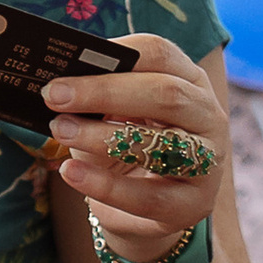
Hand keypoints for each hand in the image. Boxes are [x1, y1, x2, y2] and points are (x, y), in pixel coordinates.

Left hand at [46, 36, 229, 260]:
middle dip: (105, 92)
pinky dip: (105, 185)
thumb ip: (94, 97)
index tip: (67, 63)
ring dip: (102, 137)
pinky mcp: (194, 205)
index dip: (115, 55)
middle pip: (166, 94)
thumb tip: (56, 84)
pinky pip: (150, 197)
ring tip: (59, 131)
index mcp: (188, 80)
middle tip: (54, 96)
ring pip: (163, 144)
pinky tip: (71, 172)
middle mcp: (207, 116)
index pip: (160, 54)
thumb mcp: (111, 116)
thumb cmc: (122, 147)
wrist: (145, 209)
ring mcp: (209, 161)